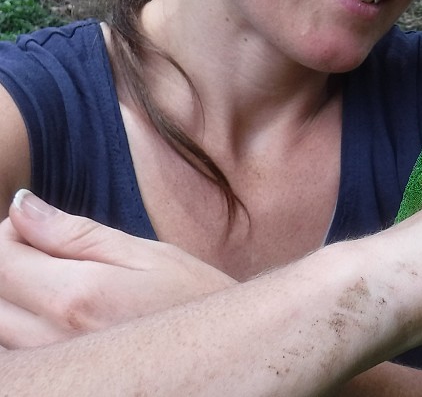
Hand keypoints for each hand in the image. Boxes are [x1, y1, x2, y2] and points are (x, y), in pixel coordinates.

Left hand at [0, 190, 234, 348]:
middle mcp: (56, 341)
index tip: (36, 227)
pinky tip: (61, 320)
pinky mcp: (69, 386)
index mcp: (79, 297)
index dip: (9, 233)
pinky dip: (24, 332)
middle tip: (48, 255)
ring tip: (57, 286)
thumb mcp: (150, 255)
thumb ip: (78, 234)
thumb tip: (21, 208)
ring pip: (0, 330)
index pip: (0, 259)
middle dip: (9, 266)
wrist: (232, 355)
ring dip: (14, 301)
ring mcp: (62, 369)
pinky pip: (21, 358)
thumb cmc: (199, 301)